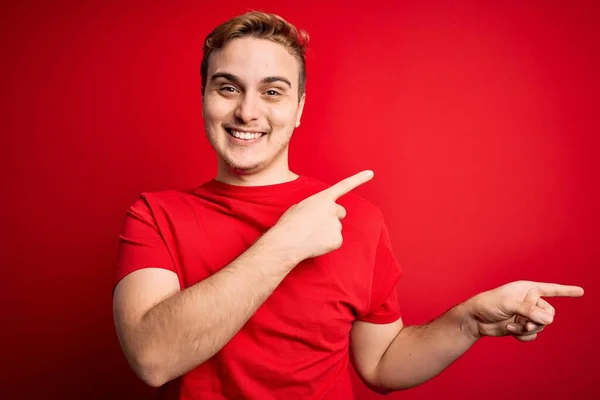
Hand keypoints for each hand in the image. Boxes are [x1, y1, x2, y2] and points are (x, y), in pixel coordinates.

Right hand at [270, 170, 373, 262]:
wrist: (287, 242)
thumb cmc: (289, 224)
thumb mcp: (299, 207)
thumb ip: (314, 206)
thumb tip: (318, 215)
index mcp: (323, 198)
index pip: (344, 186)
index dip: (358, 178)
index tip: (371, 173)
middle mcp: (333, 209)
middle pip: (340, 212)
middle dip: (332, 217)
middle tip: (316, 224)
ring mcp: (337, 225)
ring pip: (336, 228)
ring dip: (327, 231)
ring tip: (311, 235)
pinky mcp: (338, 240)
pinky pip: (336, 241)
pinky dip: (328, 243)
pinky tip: (316, 243)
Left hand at [465, 280, 583, 340]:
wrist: (475, 319)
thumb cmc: (489, 304)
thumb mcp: (508, 304)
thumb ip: (528, 310)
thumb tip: (548, 319)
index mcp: (528, 289)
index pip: (551, 289)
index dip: (567, 291)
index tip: (581, 291)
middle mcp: (529, 301)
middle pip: (549, 313)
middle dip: (538, 320)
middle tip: (524, 322)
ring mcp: (526, 315)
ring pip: (542, 326)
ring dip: (528, 328)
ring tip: (513, 325)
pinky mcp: (521, 326)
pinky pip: (533, 335)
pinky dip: (523, 336)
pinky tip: (511, 331)